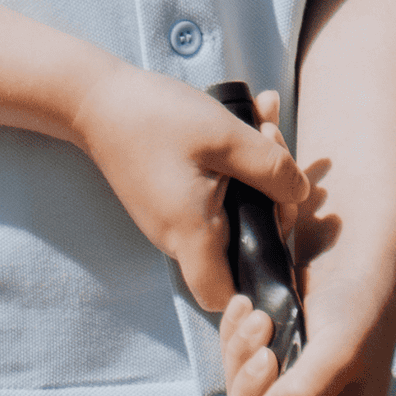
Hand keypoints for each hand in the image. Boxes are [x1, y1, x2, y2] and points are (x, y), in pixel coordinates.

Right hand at [71, 70, 306, 311]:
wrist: (94, 99)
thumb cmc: (156, 118)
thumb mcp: (225, 136)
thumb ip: (271, 169)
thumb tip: (301, 195)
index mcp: (191, 234)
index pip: (223, 297)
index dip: (255, 285)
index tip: (277, 227)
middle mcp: (178, 236)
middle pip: (242, 241)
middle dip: (273, 192)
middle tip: (273, 139)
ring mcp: (172, 217)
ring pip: (233, 208)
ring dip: (258, 166)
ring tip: (265, 118)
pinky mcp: (170, 196)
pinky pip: (215, 189)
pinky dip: (236, 160)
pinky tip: (252, 117)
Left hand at [222, 94, 395, 395]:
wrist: (354, 230)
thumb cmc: (364, 293)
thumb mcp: (344, 347)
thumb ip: (309, 391)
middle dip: (251, 391)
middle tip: (265, 350)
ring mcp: (289, 373)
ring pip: (241, 389)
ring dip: (240, 355)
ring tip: (259, 316)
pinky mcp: (269, 341)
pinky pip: (234, 354)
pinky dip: (234, 333)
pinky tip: (246, 304)